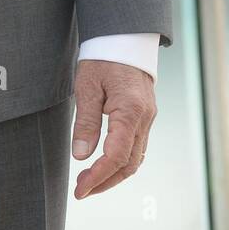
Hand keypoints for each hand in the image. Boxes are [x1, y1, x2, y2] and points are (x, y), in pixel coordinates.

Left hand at [71, 60, 156, 198]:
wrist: (125, 38)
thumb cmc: (104, 58)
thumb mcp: (87, 86)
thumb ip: (85, 122)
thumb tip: (81, 156)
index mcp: (130, 111)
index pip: (116, 156)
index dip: (98, 177)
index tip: (80, 190)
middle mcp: (145, 118)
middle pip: (129, 164)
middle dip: (105, 182)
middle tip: (81, 191)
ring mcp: (148, 119)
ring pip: (135, 159)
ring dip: (113, 175)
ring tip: (89, 182)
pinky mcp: (145, 117)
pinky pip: (137, 147)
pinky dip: (121, 162)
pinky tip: (104, 165)